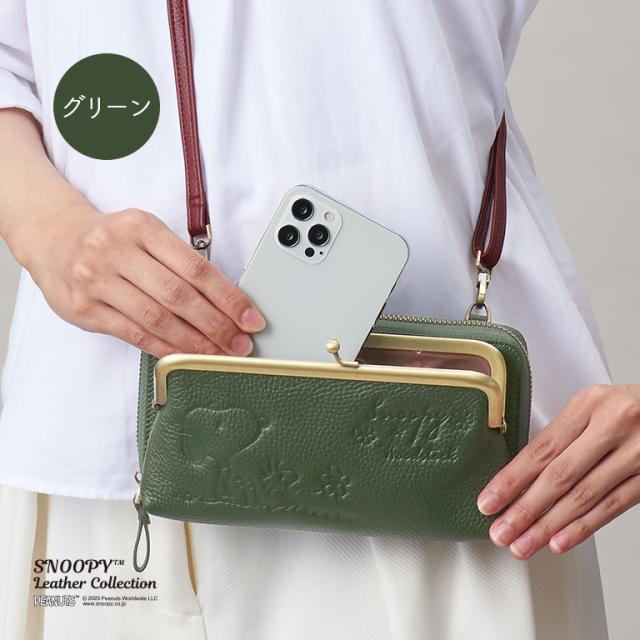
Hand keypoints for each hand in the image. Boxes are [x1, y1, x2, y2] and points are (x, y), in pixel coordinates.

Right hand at [19, 204, 265, 357]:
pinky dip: (164, 347)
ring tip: (218, 355)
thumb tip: (225, 301)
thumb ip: (178, 261)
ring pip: (156, 318)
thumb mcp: (145, 233)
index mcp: (142, 227)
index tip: (250, 318)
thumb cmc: (112, 239)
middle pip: (179, 295)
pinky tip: (185, 356)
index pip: (196, 268)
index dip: (229, 297)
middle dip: (216, 325)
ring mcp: (97, 280)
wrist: (53, 238)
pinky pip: (133, 333)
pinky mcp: (84, 308)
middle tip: (240, 344)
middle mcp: (117, 250)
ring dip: (194, 342)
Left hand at [477, 384, 639, 558]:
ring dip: (549, 526)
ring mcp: (636, 453)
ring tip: (523, 544)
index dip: (511, 479)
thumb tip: (521, 475)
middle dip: (524, 509)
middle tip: (500, 532)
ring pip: (583, 496)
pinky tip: (559, 541)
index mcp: (589, 404)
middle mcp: (612, 426)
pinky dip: (583, 527)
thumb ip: (564, 435)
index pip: (541, 449)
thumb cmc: (629, 408)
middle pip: (559, 476)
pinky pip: (613, 506)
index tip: (489, 501)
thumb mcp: (594, 407)